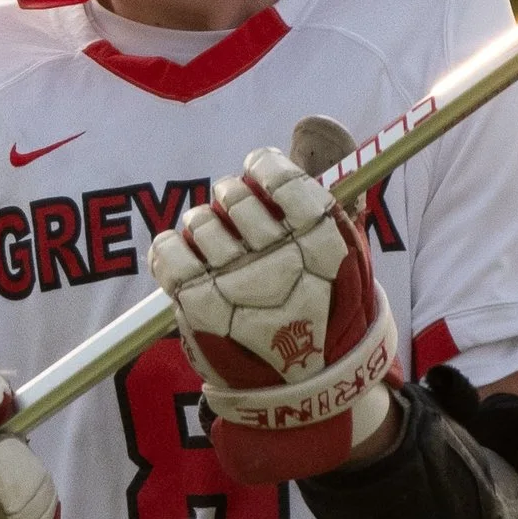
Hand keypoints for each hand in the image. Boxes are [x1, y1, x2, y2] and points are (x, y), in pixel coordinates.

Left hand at [148, 145, 399, 482]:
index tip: (258, 172)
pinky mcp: (198, 306)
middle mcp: (277, 259)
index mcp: (320, 241)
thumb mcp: (350, 257)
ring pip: (198, 221)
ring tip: (217, 252)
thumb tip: (316, 124)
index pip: (278, 176)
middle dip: (231, 199)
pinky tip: (186, 261)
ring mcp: (235, 283)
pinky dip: (170, 249)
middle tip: (237, 220)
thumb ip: (329, 196)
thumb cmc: (329, 319)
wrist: (308, 394)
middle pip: (232, 194)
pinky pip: (167, 250)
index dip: (263, 167)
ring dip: (203, 228)